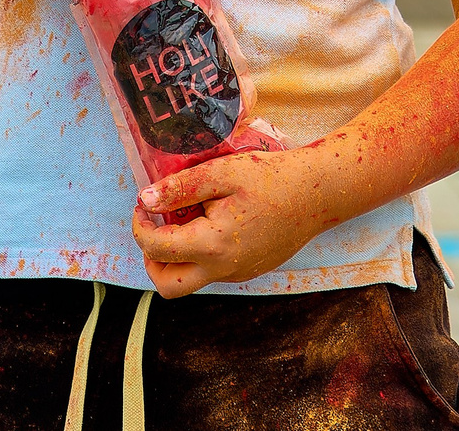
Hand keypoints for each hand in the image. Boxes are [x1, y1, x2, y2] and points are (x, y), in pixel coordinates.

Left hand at [132, 147, 335, 296]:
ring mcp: (238, 274)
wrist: (318, 193)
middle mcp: (223, 269)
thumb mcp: (223, 173)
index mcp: (212, 245)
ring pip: (191, 279)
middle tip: (156, 227)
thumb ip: (182, 187)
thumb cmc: (272, 178)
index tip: (143, 204)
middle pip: (168, 285)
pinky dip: (200, 252)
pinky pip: (213, 270)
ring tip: (187, 216)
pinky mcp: (248, 271)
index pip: (157, 248)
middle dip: (151, 259)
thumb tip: (147, 199)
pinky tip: (213, 220)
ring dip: (177, 256)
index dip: (140, 226)